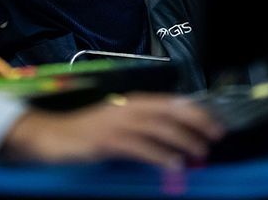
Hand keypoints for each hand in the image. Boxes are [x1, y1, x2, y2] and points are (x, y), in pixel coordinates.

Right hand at [0, 94, 223, 167]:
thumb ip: (143, 130)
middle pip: (168, 112)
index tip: (214, 122)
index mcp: (130, 102)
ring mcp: (116, 124)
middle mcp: (126, 108)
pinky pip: (140, 148)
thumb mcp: (117, 125)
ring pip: (158, 128)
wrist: (51, 136)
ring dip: (183, 140)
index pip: (169, 102)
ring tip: (200, 152)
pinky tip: (174, 164)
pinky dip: (160, 155)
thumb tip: (175, 143)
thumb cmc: (86, 132)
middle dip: (195, 123)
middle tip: (215, 137)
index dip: (194, 111)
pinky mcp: (107, 141)